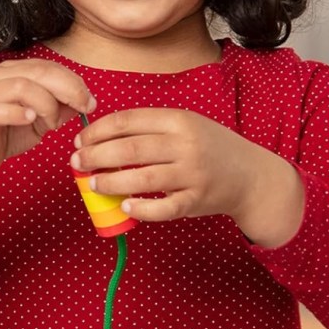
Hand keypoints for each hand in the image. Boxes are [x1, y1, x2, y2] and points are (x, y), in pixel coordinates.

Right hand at [0, 59, 95, 187]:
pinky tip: (29, 120)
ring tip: (51, 123)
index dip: (75, 83)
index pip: (51, 68)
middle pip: (41, 72)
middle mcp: (0, 77)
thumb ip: (58, 109)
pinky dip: (17, 113)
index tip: (90, 103)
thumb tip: (84, 102)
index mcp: (16, 73)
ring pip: (23, 86)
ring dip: (46, 105)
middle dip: (69, 90)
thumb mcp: (37, 122)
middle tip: (84, 109)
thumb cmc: (0, 135)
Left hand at [71, 108, 303, 246]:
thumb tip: (103, 139)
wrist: (251, 176)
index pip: (128, 121)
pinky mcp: (196, 201)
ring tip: (93, 184)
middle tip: (78, 163)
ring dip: (111, 182)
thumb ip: (151, 129)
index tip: (81, 141)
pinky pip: (164, 208)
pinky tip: (126, 206)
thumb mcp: (185, 126)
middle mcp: (185, 144)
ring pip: (143, 178)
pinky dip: (142, 208)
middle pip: (130, 148)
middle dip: (96, 156)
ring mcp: (192, 174)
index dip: (98, 131)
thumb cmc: (210, 149)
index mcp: (178, 120)